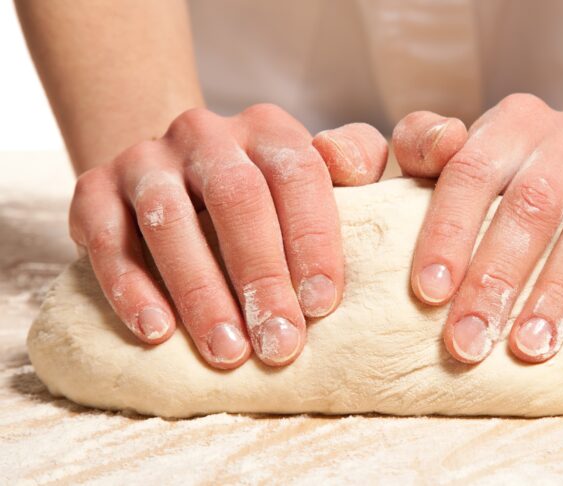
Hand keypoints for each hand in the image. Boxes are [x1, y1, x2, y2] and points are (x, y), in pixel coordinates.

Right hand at [69, 104, 386, 368]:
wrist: (175, 175)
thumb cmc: (264, 193)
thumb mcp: (316, 172)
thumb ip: (354, 162)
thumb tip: (351, 167)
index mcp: (267, 129)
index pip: (298, 174)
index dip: (312, 239)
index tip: (321, 305)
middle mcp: (205, 134)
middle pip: (236, 198)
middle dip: (260, 276)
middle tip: (279, 344)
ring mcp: (146, 159)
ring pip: (169, 220)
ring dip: (200, 292)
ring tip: (227, 351)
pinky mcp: (94, 188)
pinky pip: (105, 238)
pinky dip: (130, 288)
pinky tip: (157, 332)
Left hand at [393, 94, 562, 363]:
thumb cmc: (519, 167)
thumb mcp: (470, 150)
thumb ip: (421, 150)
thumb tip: (380, 153)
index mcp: (510, 123)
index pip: (469, 173)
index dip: (447, 234)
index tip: (428, 295)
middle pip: (529, 206)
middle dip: (495, 280)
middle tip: (468, 344)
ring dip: (560, 291)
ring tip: (531, 348)